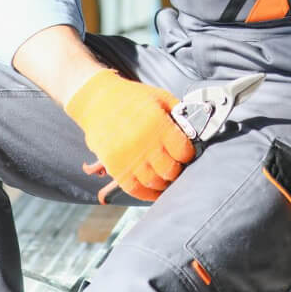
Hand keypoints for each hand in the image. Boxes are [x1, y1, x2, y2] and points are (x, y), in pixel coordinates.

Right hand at [63, 70, 195, 203]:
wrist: (97, 100)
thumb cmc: (131, 97)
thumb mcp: (160, 97)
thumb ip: (179, 114)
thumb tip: (193, 131)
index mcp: (158, 124)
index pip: (183, 151)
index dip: (189, 153)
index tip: (187, 153)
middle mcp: (144, 143)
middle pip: (170, 170)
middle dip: (177, 169)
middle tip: (178, 167)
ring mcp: (128, 157)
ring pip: (154, 182)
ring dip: (164, 183)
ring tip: (166, 177)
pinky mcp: (114, 167)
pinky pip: (134, 189)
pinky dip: (147, 194)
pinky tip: (154, 191)